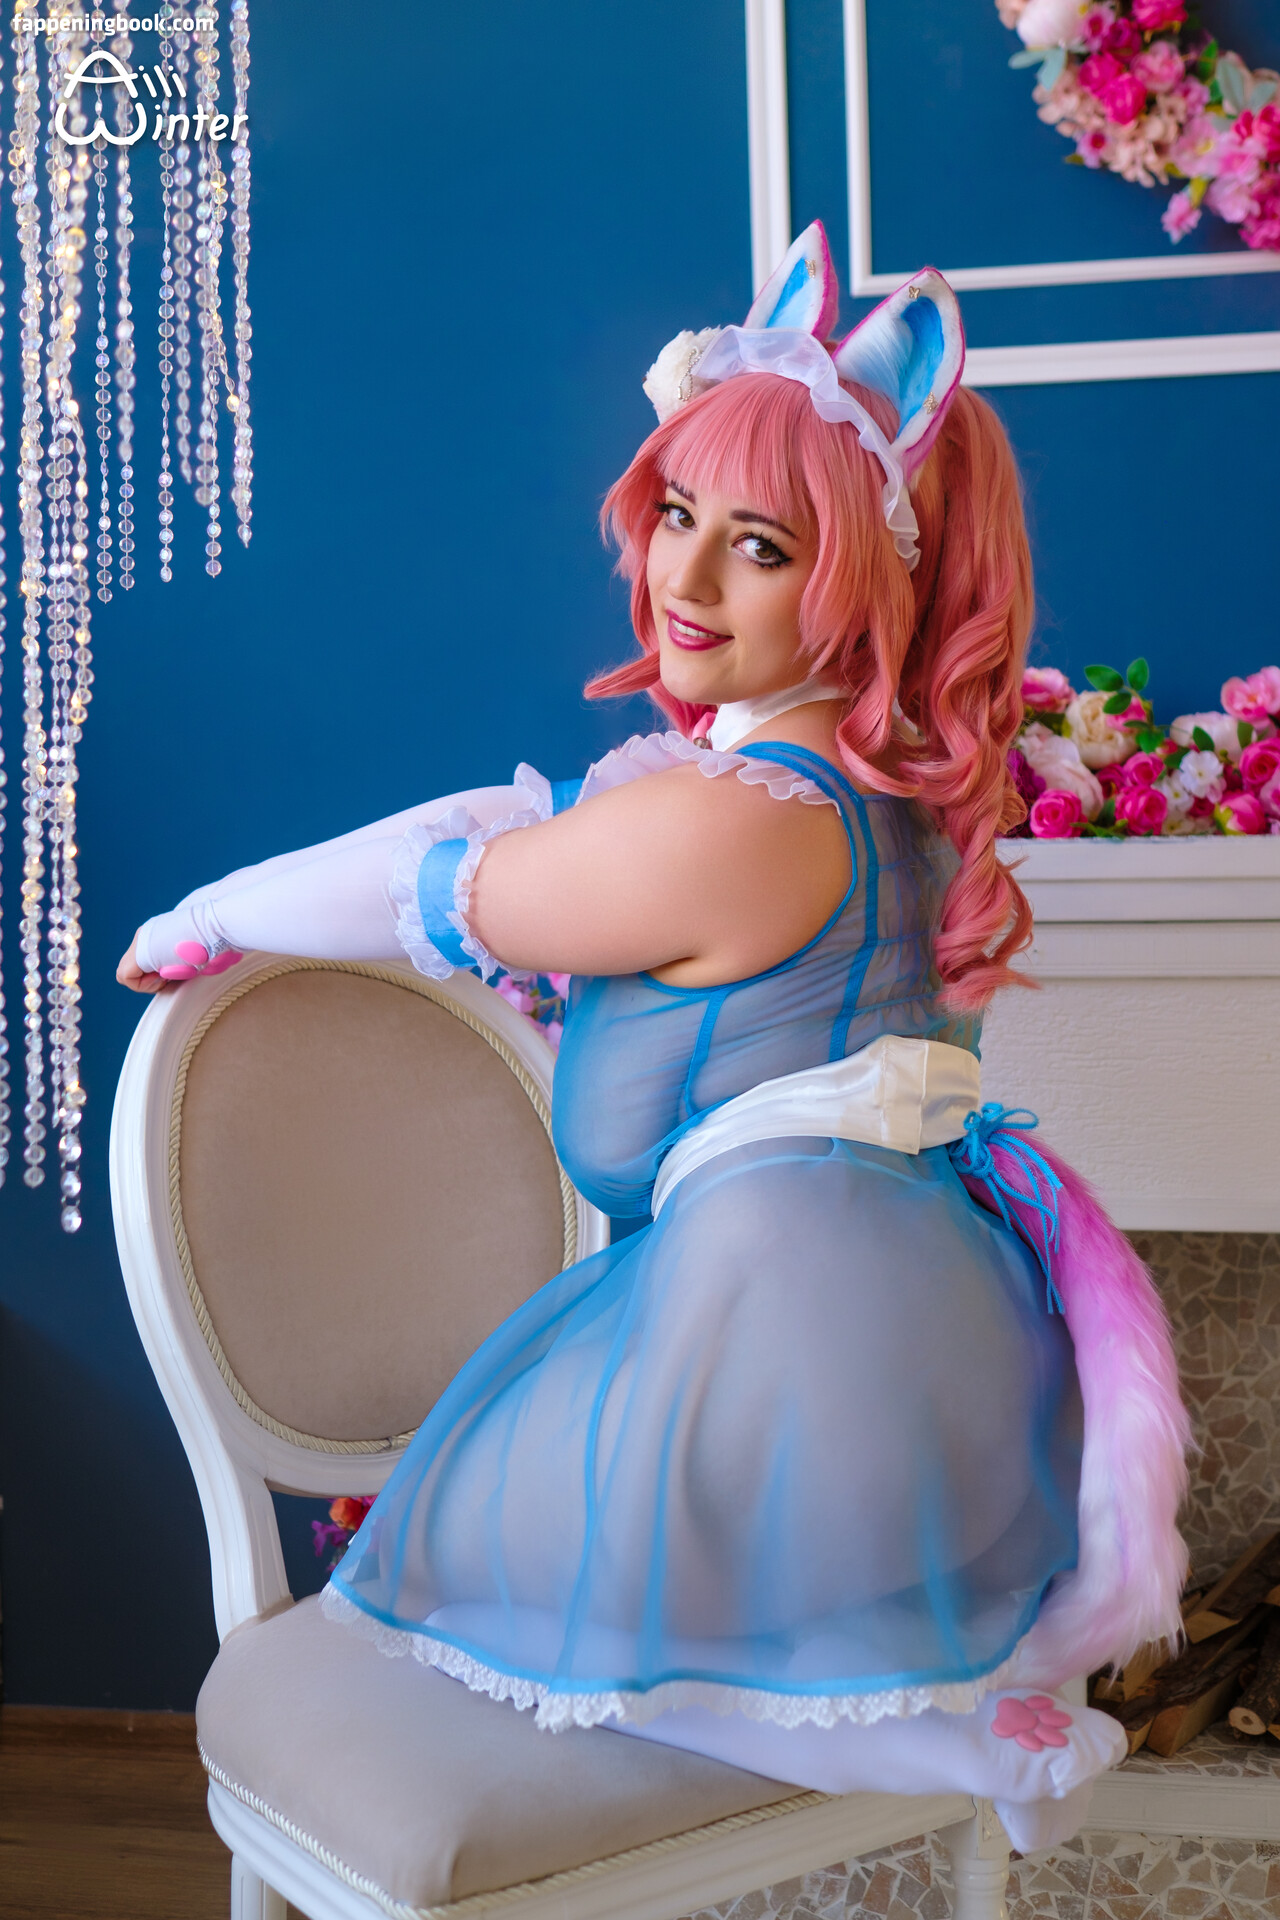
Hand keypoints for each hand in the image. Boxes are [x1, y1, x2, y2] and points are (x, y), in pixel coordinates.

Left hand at [117, 933, 243, 990]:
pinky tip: (164, 975)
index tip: (180, 969)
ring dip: (150, 983)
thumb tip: (180, 973)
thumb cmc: (215, 940)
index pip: (147, 961)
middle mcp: (146, 934)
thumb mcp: (193, 949)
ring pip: (129, 975)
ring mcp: (139, 942)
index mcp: (158, 932)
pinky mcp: (137, 953)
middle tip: (175, 974)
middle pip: (136, 968)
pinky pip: (126, 978)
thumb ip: (179, 958)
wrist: (215, 928)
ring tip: (171, 974)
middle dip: (154, 978)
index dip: (161, 973)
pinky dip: (145, 985)